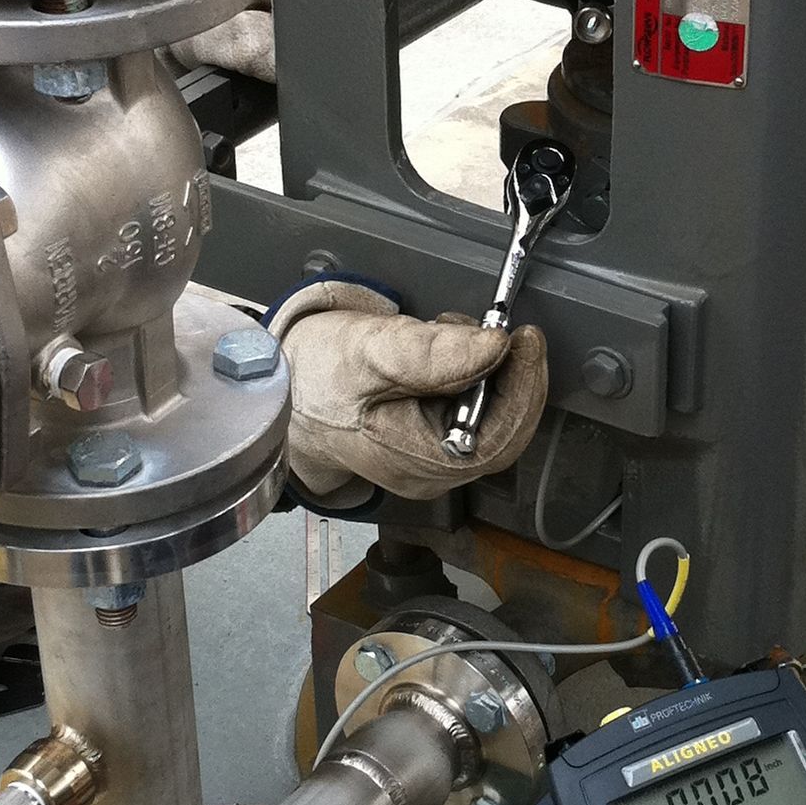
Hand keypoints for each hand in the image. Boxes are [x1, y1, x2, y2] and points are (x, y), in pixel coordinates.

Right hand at [268, 280, 548, 501]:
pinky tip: (449, 353)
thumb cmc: (315, 376)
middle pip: (505, 431)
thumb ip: (431, 353)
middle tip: (502, 331)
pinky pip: (475, 415)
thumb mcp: (368, 351)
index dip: (522, 388)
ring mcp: (432, 462)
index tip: (524, 338)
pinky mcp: (431, 444)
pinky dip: (476, 377)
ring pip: (493, 421)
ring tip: (456, 335)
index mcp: (415, 462)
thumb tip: (494, 347)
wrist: (281, 389)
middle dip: (511, 376)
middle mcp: (430, 473)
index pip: (499, 438)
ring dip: (493, 373)